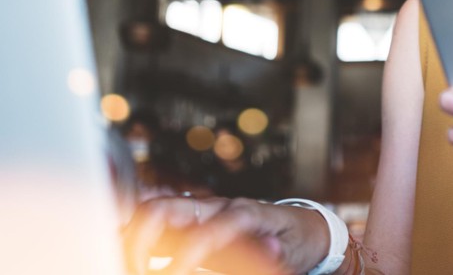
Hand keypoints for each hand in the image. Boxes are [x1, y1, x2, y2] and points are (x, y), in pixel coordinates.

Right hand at [123, 195, 328, 274]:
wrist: (305, 226)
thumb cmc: (297, 239)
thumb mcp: (296, 250)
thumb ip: (279, 253)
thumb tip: (268, 251)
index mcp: (244, 213)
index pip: (203, 232)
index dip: (184, 256)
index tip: (172, 274)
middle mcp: (218, 207)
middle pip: (165, 208)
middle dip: (140, 238)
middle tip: (135, 269)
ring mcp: (205, 212)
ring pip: (155, 210)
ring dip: (133, 235)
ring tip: (125, 264)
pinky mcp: (198, 223)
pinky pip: (161, 221)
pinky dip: (139, 233)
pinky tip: (127, 254)